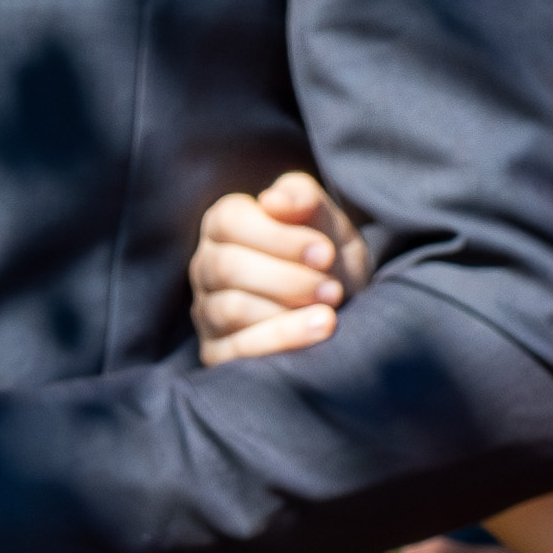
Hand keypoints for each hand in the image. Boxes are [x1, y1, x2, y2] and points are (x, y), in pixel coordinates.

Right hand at [191, 173, 365, 364]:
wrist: (345, 312)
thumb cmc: (329, 262)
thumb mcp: (329, 225)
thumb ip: (305, 199)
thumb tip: (274, 200)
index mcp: (225, 225)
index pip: (230, 221)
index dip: (279, 238)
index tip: (325, 252)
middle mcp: (206, 266)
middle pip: (227, 267)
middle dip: (287, 280)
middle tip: (333, 290)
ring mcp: (207, 312)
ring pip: (231, 309)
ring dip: (286, 314)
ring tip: (330, 316)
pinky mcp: (216, 353)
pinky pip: (236, 351)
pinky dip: (280, 342)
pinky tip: (316, 336)